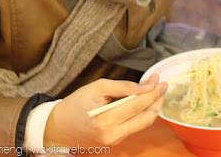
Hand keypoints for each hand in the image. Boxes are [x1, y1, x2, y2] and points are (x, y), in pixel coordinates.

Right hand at [43, 74, 167, 148]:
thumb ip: (122, 87)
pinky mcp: (116, 141)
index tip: (158, 78)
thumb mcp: (96, 88)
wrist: (59, 128)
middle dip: (157, 99)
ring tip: (157, 90)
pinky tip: (146, 101)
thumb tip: (144, 87)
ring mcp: (116, 140)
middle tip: (162, 83)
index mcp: (106, 120)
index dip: (151, 91)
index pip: (137, 104)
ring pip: (144, 123)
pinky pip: (136, 126)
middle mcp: (114, 134)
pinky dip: (144, 113)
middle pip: (146, 116)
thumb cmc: (76, 104)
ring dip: (153, 106)